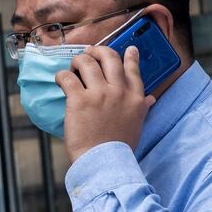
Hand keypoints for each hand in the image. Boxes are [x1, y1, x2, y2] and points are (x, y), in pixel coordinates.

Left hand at [55, 45, 155, 162]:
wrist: (104, 162)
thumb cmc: (119, 148)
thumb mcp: (137, 125)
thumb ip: (142, 108)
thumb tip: (150, 98)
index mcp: (135, 98)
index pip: (133, 70)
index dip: (130, 57)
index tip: (129, 49)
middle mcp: (119, 92)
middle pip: (110, 58)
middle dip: (98, 51)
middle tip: (90, 54)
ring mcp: (99, 94)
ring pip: (88, 63)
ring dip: (79, 61)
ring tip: (73, 67)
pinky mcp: (79, 100)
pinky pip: (68, 78)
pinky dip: (62, 76)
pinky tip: (60, 80)